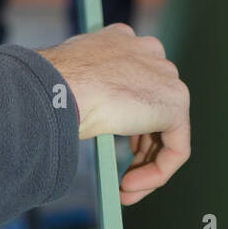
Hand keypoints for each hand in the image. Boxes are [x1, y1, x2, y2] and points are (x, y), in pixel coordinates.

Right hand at [36, 23, 189, 204]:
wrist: (59, 86)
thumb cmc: (51, 84)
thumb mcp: (70, 79)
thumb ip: (90, 89)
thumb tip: (90, 115)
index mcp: (122, 39)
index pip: (135, 78)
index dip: (125, 116)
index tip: (111, 140)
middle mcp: (148, 51)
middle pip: (153, 104)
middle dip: (139, 143)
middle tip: (121, 173)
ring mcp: (165, 75)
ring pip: (166, 130)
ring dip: (144, 165)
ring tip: (122, 189)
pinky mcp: (176, 103)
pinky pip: (175, 148)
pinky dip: (156, 173)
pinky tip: (128, 187)